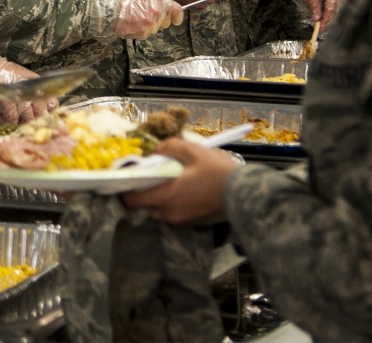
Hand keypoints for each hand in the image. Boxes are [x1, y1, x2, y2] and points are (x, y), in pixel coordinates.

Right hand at [0, 52, 54, 124]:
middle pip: (39, 115)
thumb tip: (39, 107)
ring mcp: (20, 97)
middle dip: (29, 119)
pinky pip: (11, 119)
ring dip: (16, 121)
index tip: (38, 116)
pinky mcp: (7, 102)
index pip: (52, 104)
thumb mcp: (21, 78)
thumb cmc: (1, 72)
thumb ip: (31, 90)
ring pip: (25, 119)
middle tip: (18, 117)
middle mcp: (31, 90)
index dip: (47, 113)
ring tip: (6, 116)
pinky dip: (3, 119)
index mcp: (37, 83)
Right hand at [95, 0, 184, 41]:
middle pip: (166, 22)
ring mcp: (151, 23)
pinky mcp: (144, 32)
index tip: (177, 20)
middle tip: (146, 15)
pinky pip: (146, 34)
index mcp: (160, 0)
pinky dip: (141, 31)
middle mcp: (157, 12)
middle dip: (159, 21)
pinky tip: (134, 24)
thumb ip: (159, 1)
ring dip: (148, 26)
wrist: (112, 8)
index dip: (178, 17)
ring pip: (155, 29)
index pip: (177, 11)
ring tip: (137, 18)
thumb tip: (168, 9)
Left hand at [120, 138, 236, 225]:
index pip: (131, 201)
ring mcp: (182, 221)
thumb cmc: (218, 173)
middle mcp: (170, 214)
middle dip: (144, 193)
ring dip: (159, 199)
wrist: (246, 194)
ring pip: (159, 211)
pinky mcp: (193, 224)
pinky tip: (185, 190)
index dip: (124, 191)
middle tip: (152, 177)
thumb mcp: (193, 151)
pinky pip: (174, 214)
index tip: (127, 179)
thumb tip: (157, 151)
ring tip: (171, 181)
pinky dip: (173, 204)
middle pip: (144, 207)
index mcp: (166, 197)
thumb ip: (170, 147)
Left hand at [293, 0, 342, 26]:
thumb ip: (314, 6)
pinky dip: (325, 14)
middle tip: (319, 29)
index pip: (331, 9)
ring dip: (326, 18)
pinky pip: (330, 8)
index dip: (326, 20)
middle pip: (334, 11)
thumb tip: (316, 19)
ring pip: (333, 11)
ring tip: (319, 26)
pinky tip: (320, 19)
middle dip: (327, 20)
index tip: (321, 28)